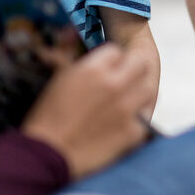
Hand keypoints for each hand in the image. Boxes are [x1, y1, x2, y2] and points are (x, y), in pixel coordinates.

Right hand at [22, 44, 152, 179]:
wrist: (45, 156)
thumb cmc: (46, 119)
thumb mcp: (57, 80)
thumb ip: (73, 59)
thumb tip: (73, 38)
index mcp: (92, 69)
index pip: (116, 51)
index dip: (111, 60)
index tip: (107, 69)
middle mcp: (114, 84)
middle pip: (140, 63)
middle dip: (133, 68)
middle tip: (125, 79)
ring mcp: (126, 109)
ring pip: (149, 89)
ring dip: (140, 92)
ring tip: (129, 100)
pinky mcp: (133, 132)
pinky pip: (145, 117)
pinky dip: (138, 119)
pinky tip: (126, 122)